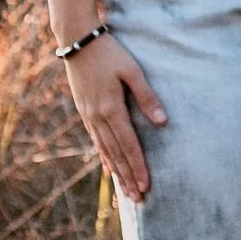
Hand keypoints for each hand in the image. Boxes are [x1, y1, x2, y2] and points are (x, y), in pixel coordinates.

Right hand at [60, 28, 166, 204]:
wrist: (77, 40)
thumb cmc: (110, 52)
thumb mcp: (132, 70)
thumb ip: (147, 97)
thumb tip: (162, 122)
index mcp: (111, 109)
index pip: (128, 145)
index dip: (138, 167)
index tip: (147, 186)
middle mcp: (98, 117)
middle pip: (116, 154)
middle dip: (129, 178)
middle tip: (138, 199)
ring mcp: (89, 116)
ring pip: (105, 151)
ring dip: (118, 172)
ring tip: (127, 191)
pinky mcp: (85, 111)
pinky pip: (96, 141)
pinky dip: (104, 157)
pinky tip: (110, 169)